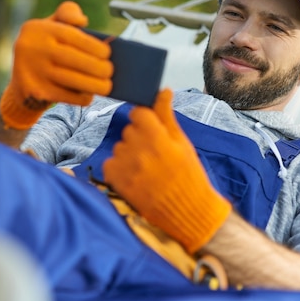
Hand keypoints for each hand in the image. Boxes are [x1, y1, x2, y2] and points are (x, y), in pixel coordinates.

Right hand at [0, 1, 112, 128]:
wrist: (21, 84)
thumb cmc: (45, 49)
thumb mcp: (52, 26)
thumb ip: (67, 14)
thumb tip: (82, 20)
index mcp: (38, 28)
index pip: (72, 35)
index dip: (94, 46)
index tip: (107, 54)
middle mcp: (31, 47)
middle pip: (73, 59)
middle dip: (98, 67)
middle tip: (109, 71)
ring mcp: (31, 71)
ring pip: (72, 80)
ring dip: (95, 85)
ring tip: (107, 86)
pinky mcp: (35, 92)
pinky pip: (66, 96)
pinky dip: (82, 97)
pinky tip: (89, 95)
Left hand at [103, 89, 231, 253]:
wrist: (189, 211)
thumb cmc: (189, 174)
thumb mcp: (182, 142)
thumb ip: (167, 116)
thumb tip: (163, 90)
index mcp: (158, 137)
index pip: (138, 113)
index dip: (145, 120)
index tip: (152, 130)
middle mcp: (140, 151)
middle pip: (129, 130)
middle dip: (139, 137)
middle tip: (154, 154)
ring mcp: (127, 167)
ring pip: (119, 147)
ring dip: (129, 153)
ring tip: (146, 168)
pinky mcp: (118, 183)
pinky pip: (110, 163)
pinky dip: (118, 168)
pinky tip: (134, 176)